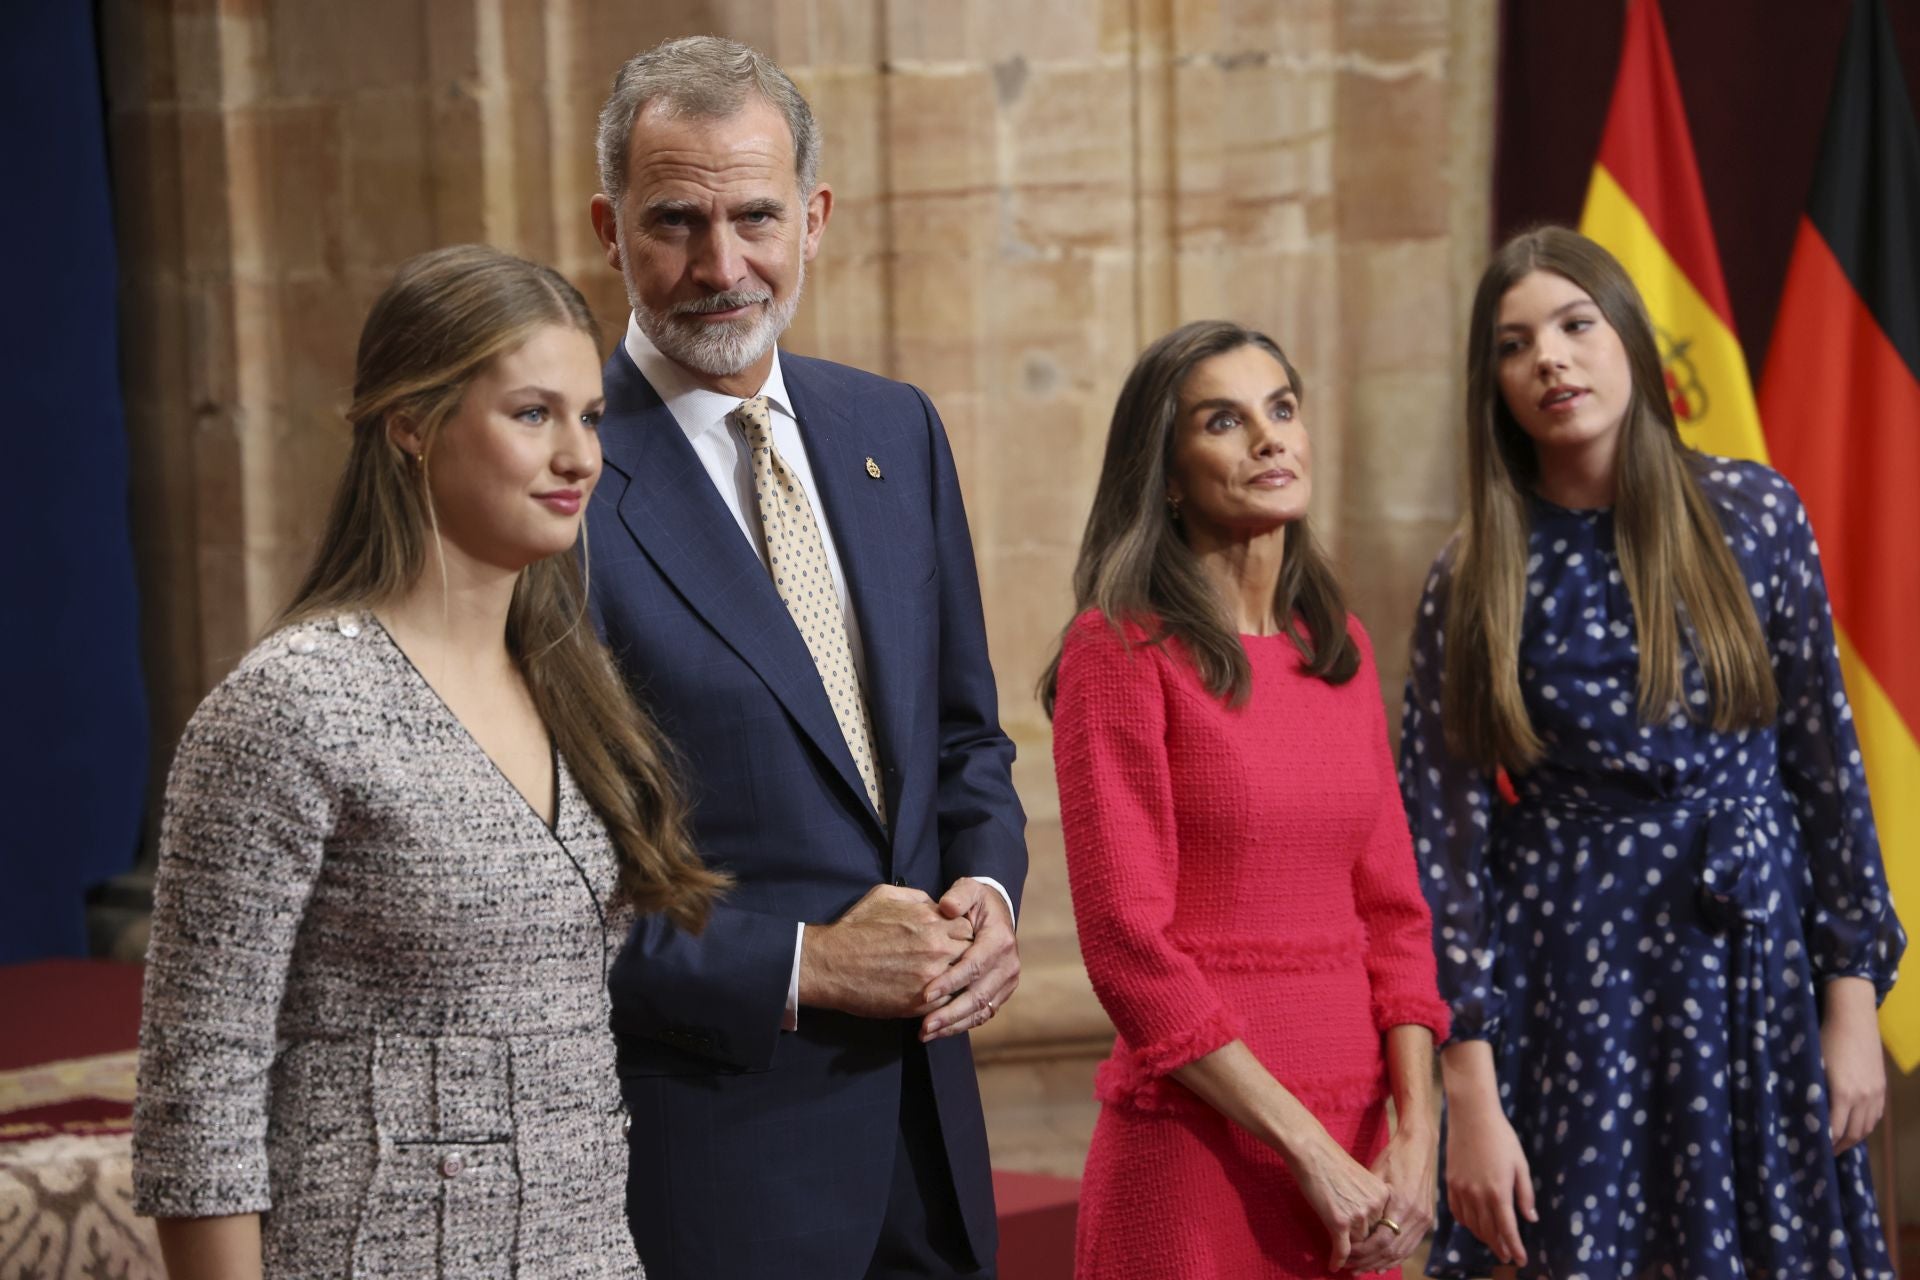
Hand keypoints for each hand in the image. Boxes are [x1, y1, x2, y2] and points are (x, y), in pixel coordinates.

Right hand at [797, 884, 971, 1018]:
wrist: (830, 964)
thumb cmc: (855, 928)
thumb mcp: (885, 895)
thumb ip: (917, 896)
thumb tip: (936, 904)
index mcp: (931, 921)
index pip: (967, 927)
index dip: (960, 933)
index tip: (951, 938)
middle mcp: (936, 949)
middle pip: (970, 953)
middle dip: (962, 956)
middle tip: (949, 960)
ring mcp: (930, 978)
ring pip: (962, 980)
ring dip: (956, 979)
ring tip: (943, 978)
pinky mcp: (919, 1004)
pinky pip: (947, 1002)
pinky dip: (944, 999)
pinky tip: (932, 994)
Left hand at [918, 878, 1019, 1040]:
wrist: (996, 912)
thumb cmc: (976, 901)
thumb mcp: (968, 889)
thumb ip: (958, 895)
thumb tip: (947, 907)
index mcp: (1000, 940)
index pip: (974, 966)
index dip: (950, 982)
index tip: (925, 994)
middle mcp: (1008, 964)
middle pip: (978, 995)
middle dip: (950, 1013)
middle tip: (924, 1025)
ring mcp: (1007, 982)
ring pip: (980, 1010)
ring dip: (953, 1025)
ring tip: (926, 1034)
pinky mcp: (1001, 993)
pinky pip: (981, 1015)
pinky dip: (960, 1025)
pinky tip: (938, 1032)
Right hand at [1284, 1126, 1392, 1270]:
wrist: (1312, 1152)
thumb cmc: (1331, 1161)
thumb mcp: (1360, 1180)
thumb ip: (1367, 1200)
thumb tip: (1365, 1222)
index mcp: (1383, 1194)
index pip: (1382, 1226)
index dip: (1374, 1241)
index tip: (1370, 1251)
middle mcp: (1375, 1206)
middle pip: (1371, 1237)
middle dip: (1363, 1251)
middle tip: (1356, 1262)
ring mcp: (1358, 1215)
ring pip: (1357, 1245)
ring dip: (1350, 1257)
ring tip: (1344, 1263)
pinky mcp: (1339, 1221)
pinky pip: (1342, 1249)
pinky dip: (1337, 1260)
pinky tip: (1333, 1266)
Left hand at [1344, 1124, 1437, 1271]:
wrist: (1420, 1146)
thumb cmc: (1393, 1157)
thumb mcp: (1376, 1176)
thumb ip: (1369, 1203)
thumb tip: (1352, 1227)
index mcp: (1402, 1205)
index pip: (1381, 1241)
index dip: (1363, 1252)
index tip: (1346, 1255)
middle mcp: (1416, 1216)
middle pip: (1391, 1251)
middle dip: (1369, 1262)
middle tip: (1350, 1267)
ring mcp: (1425, 1219)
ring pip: (1402, 1252)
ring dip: (1381, 1263)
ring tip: (1362, 1269)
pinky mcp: (1427, 1219)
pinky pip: (1410, 1246)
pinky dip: (1396, 1258)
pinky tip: (1382, 1264)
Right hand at [1443, 1094, 1533, 1267]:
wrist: (1471, 1115)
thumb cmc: (1501, 1137)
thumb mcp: (1520, 1165)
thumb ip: (1525, 1194)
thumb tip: (1530, 1218)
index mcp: (1499, 1192)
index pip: (1507, 1230)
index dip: (1515, 1248)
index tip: (1521, 1260)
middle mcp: (1478, 1195)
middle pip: (1488, 1231)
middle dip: (1500, 1246)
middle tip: (1508, 1255)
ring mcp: (1461, 1189)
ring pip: (1472, 1225)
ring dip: (1484, 1237)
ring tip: (1493, 1242)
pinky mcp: (1450, 1182)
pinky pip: (1457, 1212)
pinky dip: (1466, 1223)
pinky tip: (1474, 1225)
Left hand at [1821, 976, 1886, 1153]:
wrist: (1852, 1018)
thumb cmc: (1824, 1038)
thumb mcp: (1812, 1065)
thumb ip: (1810, 1090)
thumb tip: (1799, 1111)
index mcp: (1842, 1093)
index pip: (1834, 1129)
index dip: (1825, 1143)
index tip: (1813, 1150)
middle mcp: (1863, 1097)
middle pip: (1853, 1133)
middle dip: (1838, 1146)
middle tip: (1824, 1153)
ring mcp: (1875, 1093)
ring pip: (1866, 1127)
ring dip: (1853, 1139)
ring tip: (1839, 1145)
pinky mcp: (1881, 1088)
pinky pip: (1876, 1117)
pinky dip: (1865, 1127)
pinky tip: (1854, 1129)